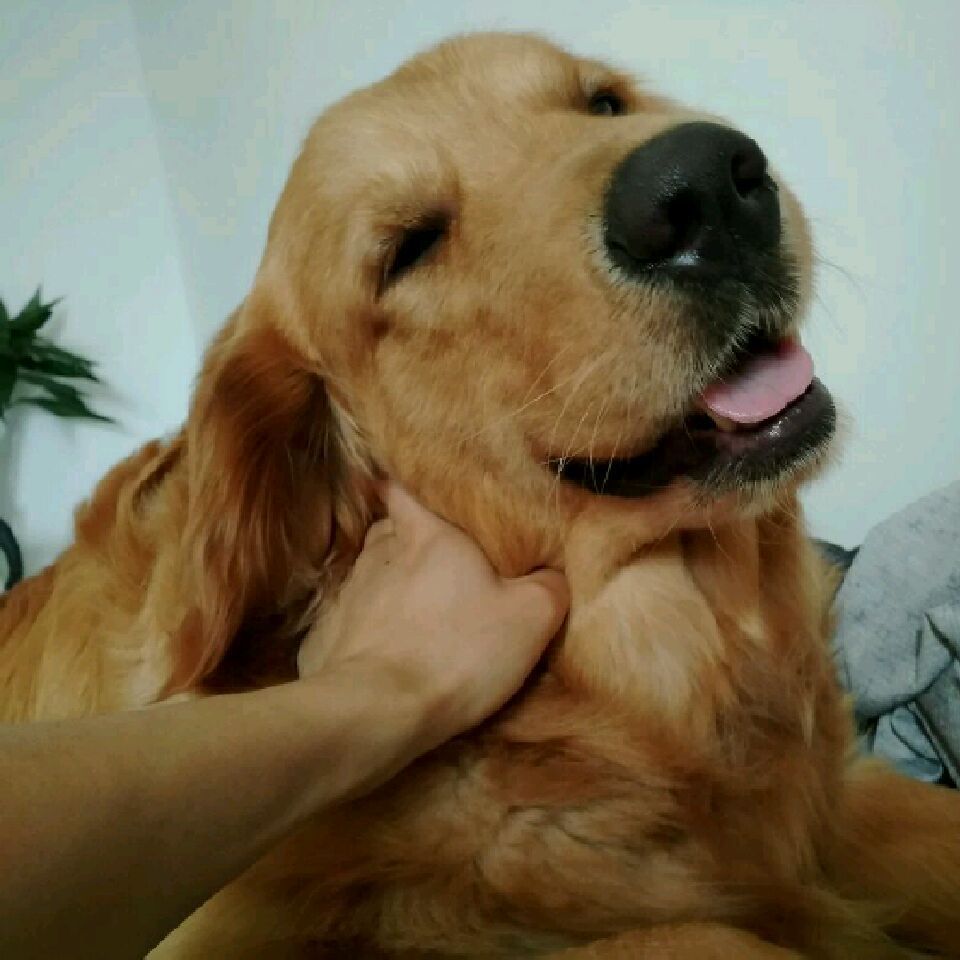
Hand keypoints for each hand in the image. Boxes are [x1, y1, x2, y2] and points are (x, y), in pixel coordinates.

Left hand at [298, 482, 567, 752]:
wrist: (379, 710)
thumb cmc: (458, 650)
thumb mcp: (531, 616)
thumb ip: (549, 584)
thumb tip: (551, 575)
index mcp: (427, 535)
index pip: (404, 489)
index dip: (408, 484)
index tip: (416, 488)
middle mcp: (381, 554)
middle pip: (390, 531)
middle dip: (408, 540)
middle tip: (435, 559)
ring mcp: (350, 594)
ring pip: (371, 573)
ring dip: (390, 584)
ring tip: (416, 607)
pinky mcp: (332, 635)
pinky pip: (355, 618)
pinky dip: (371, 626)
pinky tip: (389, 647)